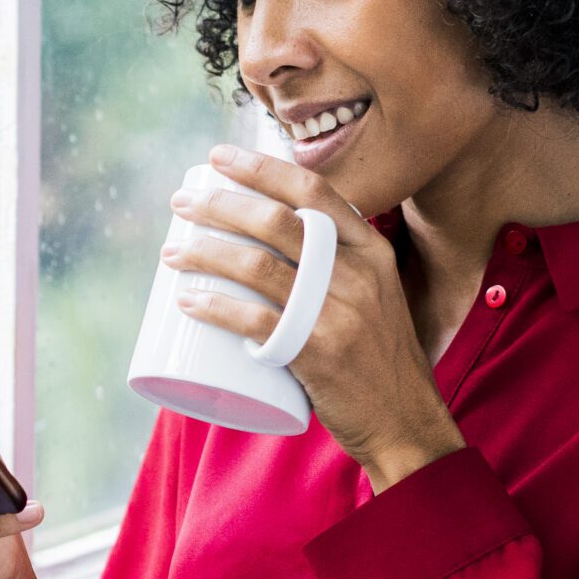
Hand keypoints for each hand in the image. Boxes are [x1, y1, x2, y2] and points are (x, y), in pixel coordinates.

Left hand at [164, 144, 463, 489]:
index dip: (261, 167)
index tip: (218, 157)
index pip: (313, 190)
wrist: (406, 421)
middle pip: (276, 221)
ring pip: (257, 266)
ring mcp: (338, 312)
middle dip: (219, 204)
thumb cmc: (378, 359)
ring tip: (172, 253)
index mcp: (372, 251)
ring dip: (204, 253)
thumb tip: (269, 241)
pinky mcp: (317, 352)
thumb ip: (336, 266)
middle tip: (180, 205)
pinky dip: (215, 307)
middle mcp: (358, 273)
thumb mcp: (375, 295)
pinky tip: (187, 300)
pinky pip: (255, 321)